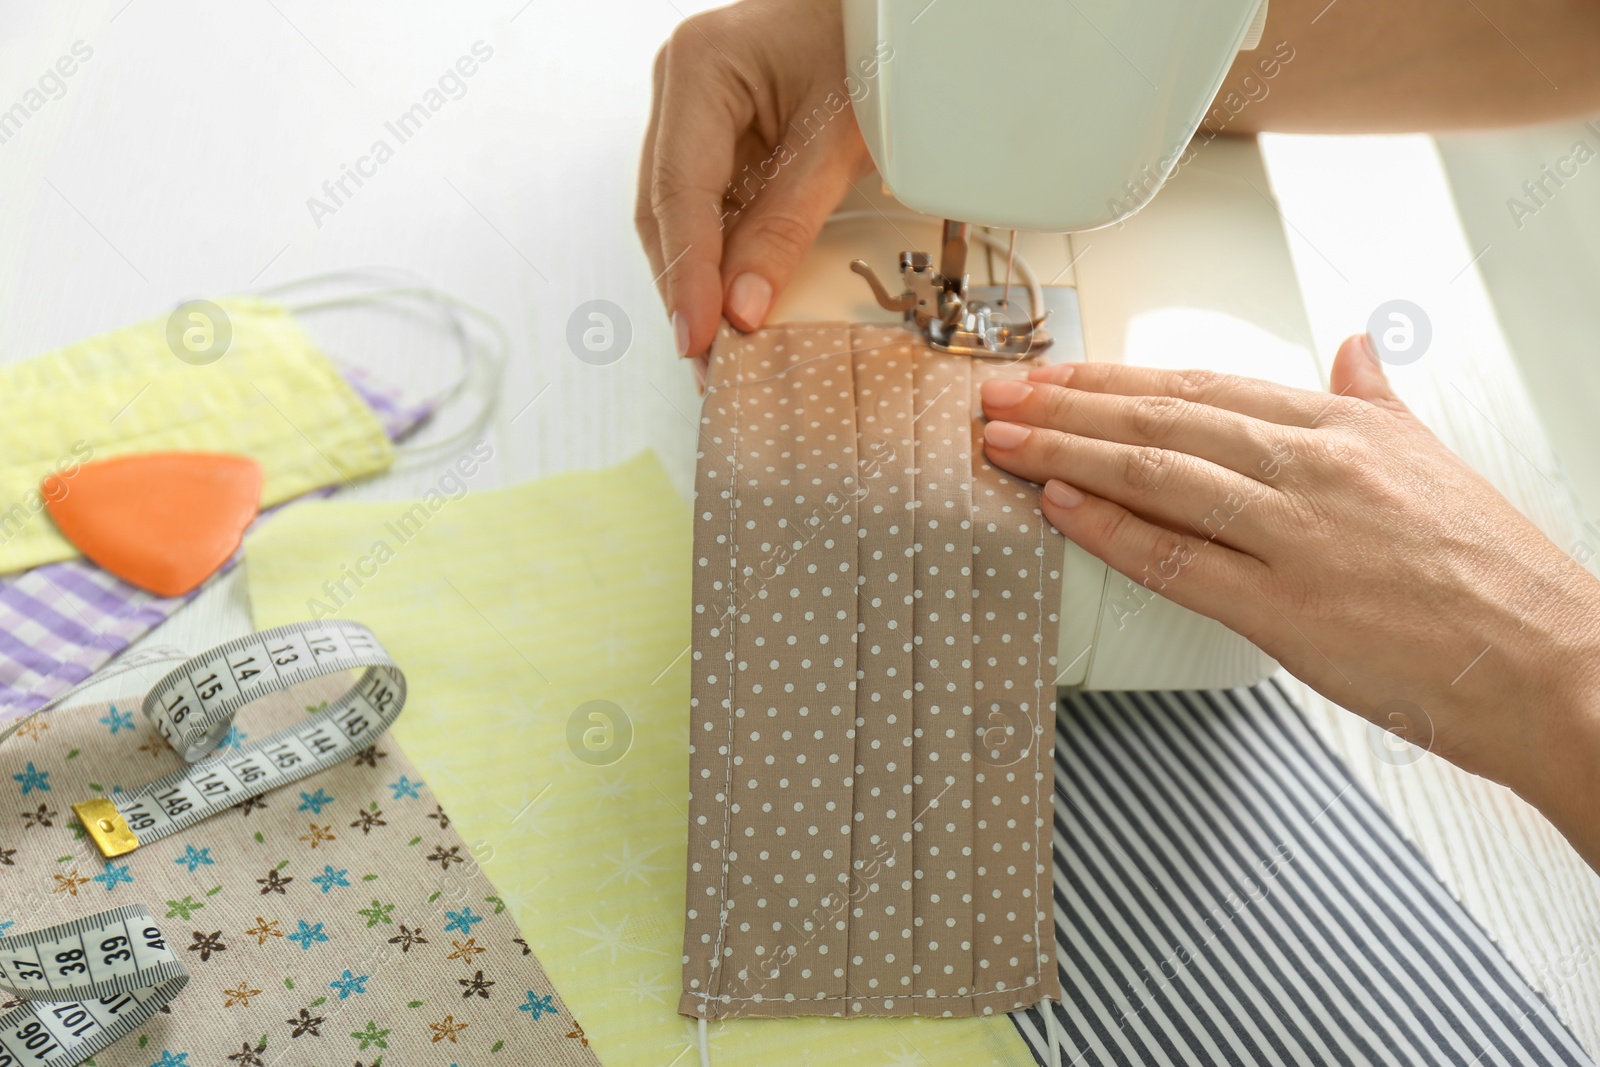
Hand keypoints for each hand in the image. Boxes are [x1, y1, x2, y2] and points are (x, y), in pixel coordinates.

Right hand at [636, 0, 872, 378]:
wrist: (883, 12)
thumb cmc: (866, 44)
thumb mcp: (838, 139)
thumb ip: (787, 225)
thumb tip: (745, 308)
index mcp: (699, 67)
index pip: (678, 192)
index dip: (686, 274)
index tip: (699, 336)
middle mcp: (680, 90)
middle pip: (665, 212)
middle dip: (686, 291)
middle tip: (708, 361)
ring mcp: (691, 117)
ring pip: (679, 219)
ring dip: (699, 283)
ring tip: (720, 348)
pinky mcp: (713, 143)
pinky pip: (707, 212)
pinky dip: (720, 260)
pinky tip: (731, 305)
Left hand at [980, 335, 1599, 864]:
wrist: (1554, 661)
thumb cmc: (1495, 572)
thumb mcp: (1434, 457)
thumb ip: (1377, 400)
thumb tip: (1353, 349)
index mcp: (1343, 427)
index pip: (1201, 386)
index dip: (1117, 379)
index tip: (1059, 374)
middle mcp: (1312, 467)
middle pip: (1162, 420)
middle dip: (1068, 404)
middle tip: (1000, 396)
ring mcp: (1296, 535)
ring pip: (1156, 475)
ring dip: (1066, 453)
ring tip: (1003, 440)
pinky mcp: (1286, 608)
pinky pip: (1176, 559)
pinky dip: (1108, 529)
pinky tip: (1057, 508)